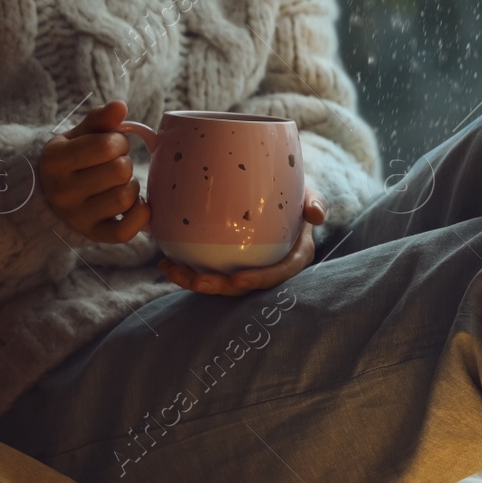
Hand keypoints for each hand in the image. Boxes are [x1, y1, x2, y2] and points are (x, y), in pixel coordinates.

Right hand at [39, 99, 148, 243]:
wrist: (47, 197)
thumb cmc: (70, 161)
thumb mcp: (76, 137)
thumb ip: (99, 121)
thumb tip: (120, 105)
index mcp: (56, 160)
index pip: (107, 146)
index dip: (119, 142)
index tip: (113, 145)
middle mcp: (63, 191)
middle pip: (120, 172)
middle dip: (125, 163)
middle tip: (117, 164)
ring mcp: (77, 216)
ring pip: (125, 198)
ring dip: (132, 187)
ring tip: (121, 183)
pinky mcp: (93, 235)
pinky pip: (126, 231)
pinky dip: (139, 215)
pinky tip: (135, 204)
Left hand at [158, 186, 327, 294]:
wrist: (275, 194)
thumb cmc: (294, 196)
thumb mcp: (307, 195)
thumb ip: (314, 202)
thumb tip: (316, 215)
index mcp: (293, 257)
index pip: (279, 273)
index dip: (260, 279)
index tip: (239, 279)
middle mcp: (268, 268)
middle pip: (244, 286)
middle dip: (220, 287)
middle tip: (198, 281)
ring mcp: (246, 268)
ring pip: (220, 282)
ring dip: (194, 281)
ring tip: (171, 270)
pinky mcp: (226, 263)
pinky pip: (206, 270)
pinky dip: (185, 269)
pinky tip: (165, 262)